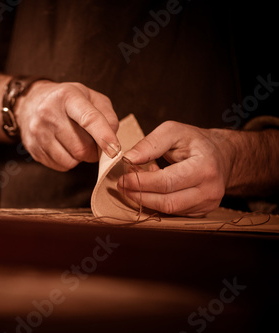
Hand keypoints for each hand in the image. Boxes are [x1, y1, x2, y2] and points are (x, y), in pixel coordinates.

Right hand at [16, 81, 119, 170]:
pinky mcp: (33, 147)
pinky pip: (60, 166)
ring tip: (76, 143)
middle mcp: (49, 113)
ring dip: (80, 158)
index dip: (104, 137)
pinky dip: (68, 161)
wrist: (31, 102)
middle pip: (80, 147)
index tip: (115, 150)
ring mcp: (38, 131)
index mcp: (67, 96)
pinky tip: (64, 147)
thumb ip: (107, 116)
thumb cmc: (67, 101)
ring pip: (70, 160)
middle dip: (93, 151)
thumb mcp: (90, 97)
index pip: (89, 119)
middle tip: (94, 144)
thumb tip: (112, 141)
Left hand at [117, 121, 234, 216]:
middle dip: (139, 195)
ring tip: (135, 185)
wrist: (221, 154)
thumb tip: (128, 159)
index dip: (141, 182)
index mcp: (205, 167)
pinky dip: (157, 203)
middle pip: (167, 202)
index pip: (167, 182)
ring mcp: (208, 204)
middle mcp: (210, 190)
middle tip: (122, 186)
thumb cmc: (195, 141)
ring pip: (169, 211)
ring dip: (146, 200)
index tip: (122, 178)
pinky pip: (173, 213)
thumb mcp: (173, 131)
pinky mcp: (202, 212)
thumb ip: (150, 143)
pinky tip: (151, 190)